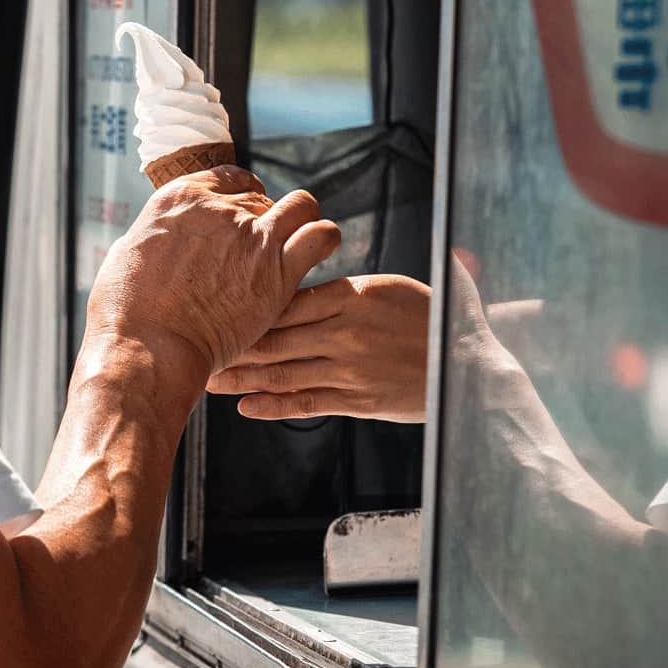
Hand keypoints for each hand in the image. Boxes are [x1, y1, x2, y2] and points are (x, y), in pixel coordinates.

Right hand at [83, 166, 340, 382]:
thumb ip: (158, 236)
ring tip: (298, 246)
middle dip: (266, 220)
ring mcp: (253, 236)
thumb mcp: (130, 253)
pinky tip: (316, 255)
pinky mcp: (278, 270)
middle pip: (263, 198)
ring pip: (301, 206)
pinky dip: (323, 241)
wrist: (147, 347)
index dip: (242, 196)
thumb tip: (162, 237)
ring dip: (302, 223)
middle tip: (262, 252)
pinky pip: (321, 235)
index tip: (245, 217)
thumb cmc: (127, 313)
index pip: (230, 178)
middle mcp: (220, 208)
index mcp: (181, 197)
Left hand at [207, 273, 430, 422]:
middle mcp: (345, 332)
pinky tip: (246, 408)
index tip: (218, 305)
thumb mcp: (398, 287)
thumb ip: (357, 283)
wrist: (472, 367)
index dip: (249, 305)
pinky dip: (273, 406)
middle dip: (233, 342)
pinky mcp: (358, 401)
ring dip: (243, 378)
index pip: (288, 298)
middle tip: (196, 344)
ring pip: (283, 372)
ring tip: (210, 379)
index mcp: (354, 295)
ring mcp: (349, 369)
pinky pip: (306, 403)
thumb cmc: (439, 320)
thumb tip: (328, 259)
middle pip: (276, 336)